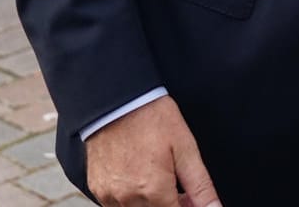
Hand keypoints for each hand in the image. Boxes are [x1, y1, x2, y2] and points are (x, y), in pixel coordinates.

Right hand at [84, 95, 221, 206]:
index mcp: (153, 191)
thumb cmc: (152, 120)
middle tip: (180, 190)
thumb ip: (200, 186)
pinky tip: (142, 179)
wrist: (118, 102)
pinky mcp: (97, 189)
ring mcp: (109, 195)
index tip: (189, 198)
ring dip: (152, 203)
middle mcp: (128, 198)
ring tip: (161, 180)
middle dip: (171, 204)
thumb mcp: (186, 149)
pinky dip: (132, 199)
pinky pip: (116, 205)